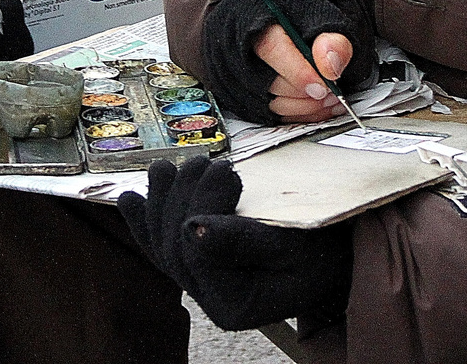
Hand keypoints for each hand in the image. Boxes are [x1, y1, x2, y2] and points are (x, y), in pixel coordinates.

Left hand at [118, 157, 352, 330]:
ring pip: (162, 242)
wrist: (335, 256)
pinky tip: (130, 199)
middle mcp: (210, 301)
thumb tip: (195, 229)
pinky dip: (144, 220)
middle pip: (174, 246)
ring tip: (174, 166)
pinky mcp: (197, 265)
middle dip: (184, 196)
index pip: (196, 253)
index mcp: (234, 305)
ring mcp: (200, 285)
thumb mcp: (294, 244)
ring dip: (163, 199)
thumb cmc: (324, 250)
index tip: (227, 168)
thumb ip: (245, 240)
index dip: (201, 206)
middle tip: (210, 161)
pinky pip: (161, 245)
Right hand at [201, 0, 374, 125]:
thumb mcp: (321, 16)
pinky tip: (316, 106)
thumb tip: (330, 65)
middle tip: (333, 92)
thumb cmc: (295, 17)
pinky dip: (298, 115)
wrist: (277, 20)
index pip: (271, 48)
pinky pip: (270, 115)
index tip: (324, 86)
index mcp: (254, 18)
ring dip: (306, 106)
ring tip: (330, 98)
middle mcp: (238, 47)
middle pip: (271, 81)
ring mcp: (236, 74)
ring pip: (271, 102)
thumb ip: (333, 39)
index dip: (300, 72)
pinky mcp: (242, 96)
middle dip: (308, 93)